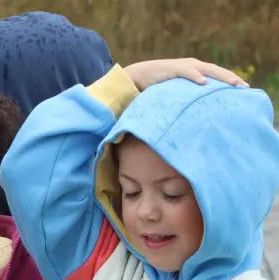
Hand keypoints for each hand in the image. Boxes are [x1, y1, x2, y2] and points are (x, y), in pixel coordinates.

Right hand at [125, 59, 248, 89]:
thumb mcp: (177, 92)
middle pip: (218, 71)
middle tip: (245, 87)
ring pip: (207, 70)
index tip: (245, 90)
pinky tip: (204, 82)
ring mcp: (184, 66)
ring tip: (233, 83)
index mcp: (196, 71)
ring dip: (221, 76)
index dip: (231, 81)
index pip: (218, 75)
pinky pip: (187, 72)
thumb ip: (189, 97)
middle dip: (231, 79)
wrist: (136, 77)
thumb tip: (200, 112)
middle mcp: (193, 66)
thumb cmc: (156, 87)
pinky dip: (196, 76)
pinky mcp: (172, 69)